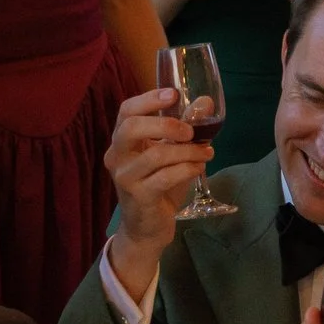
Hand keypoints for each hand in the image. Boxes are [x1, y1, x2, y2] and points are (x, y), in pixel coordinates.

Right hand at [101, 83, 208, 260]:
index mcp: (122, 140)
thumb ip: (186, 128)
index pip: (126, 111)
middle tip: (190, 131)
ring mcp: (125, 177)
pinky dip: (187, 169)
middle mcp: (116, 156)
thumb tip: (206, 102)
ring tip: (206, 152)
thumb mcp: (171, 154)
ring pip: (155, 154)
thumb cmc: (157, 186)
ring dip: (187, 151)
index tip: (174, 94)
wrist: (146, 228)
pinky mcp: (138, 196)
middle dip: (166, 125)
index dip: (149, 99)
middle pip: (132, 127)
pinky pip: (165, 177)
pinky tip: (199, 168)